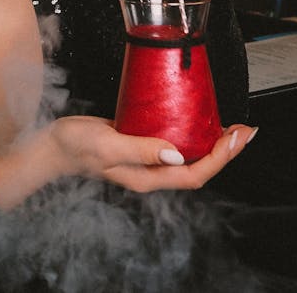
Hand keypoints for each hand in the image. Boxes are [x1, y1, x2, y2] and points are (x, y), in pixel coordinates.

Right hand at [47, 116, 255, 192]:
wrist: (52, 144)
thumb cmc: (75, 145)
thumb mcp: (107, 145)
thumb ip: (140, 149)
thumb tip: (177, 154)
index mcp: (147, 177)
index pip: (194, 174)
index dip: (219, 159)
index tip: (235, 138)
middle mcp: (150, 172)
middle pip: (197, 167)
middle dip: (224, 151)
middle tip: (244, 131)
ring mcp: (145, 159)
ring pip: (187, 155)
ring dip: (210, 142)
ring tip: (228, 126)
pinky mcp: (138, 144)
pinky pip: (171, 142)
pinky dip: (188, 131)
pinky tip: (192, 117)